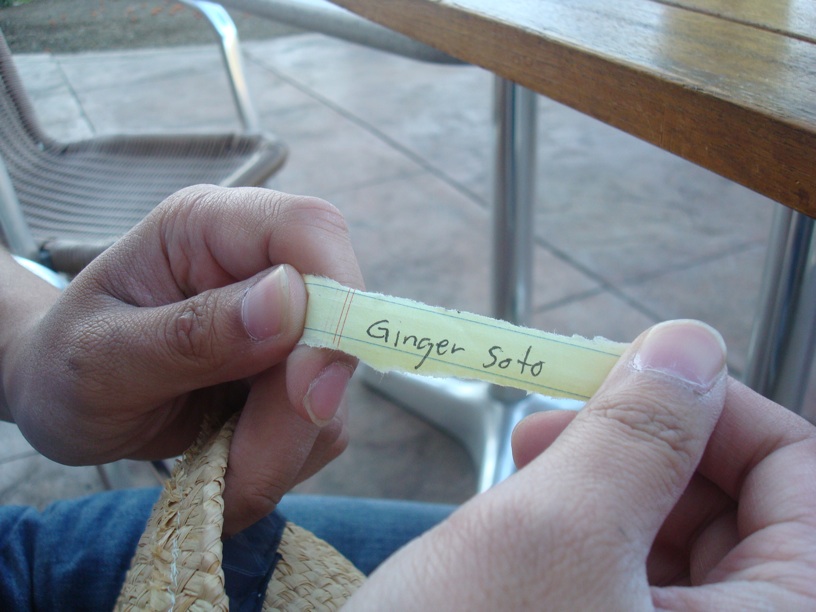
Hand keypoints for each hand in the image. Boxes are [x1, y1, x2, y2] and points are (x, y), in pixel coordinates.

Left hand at [3, 185, 362, 534]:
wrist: (62, 401)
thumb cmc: (64, 365)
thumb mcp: (98, 358)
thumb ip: (188, 333)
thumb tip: (287, 303)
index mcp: (208, 228)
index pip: (309, 230)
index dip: (332, 301)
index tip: (304, 393)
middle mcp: (259, 267)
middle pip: (336, 324)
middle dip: (296, 412)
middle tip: (238, 469)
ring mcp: (284, 325)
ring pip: (334, 389)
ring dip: (284, 449)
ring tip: (216, 472)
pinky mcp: (292, 376)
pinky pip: (320, 426)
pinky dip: (283, 461)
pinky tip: (230, 465)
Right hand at [348, 320, 815, 608]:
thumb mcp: (552, 536)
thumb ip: (637, 430)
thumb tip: (690, 342)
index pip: (804, 476)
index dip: (717, 406)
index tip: (630, 372)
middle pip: (748, 512)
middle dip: (650, 450)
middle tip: (555, 428)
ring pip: (687, 547)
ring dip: (612, 491)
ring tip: (528, 478)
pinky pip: (639, 588)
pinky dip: (591, 540)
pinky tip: (527, 530)